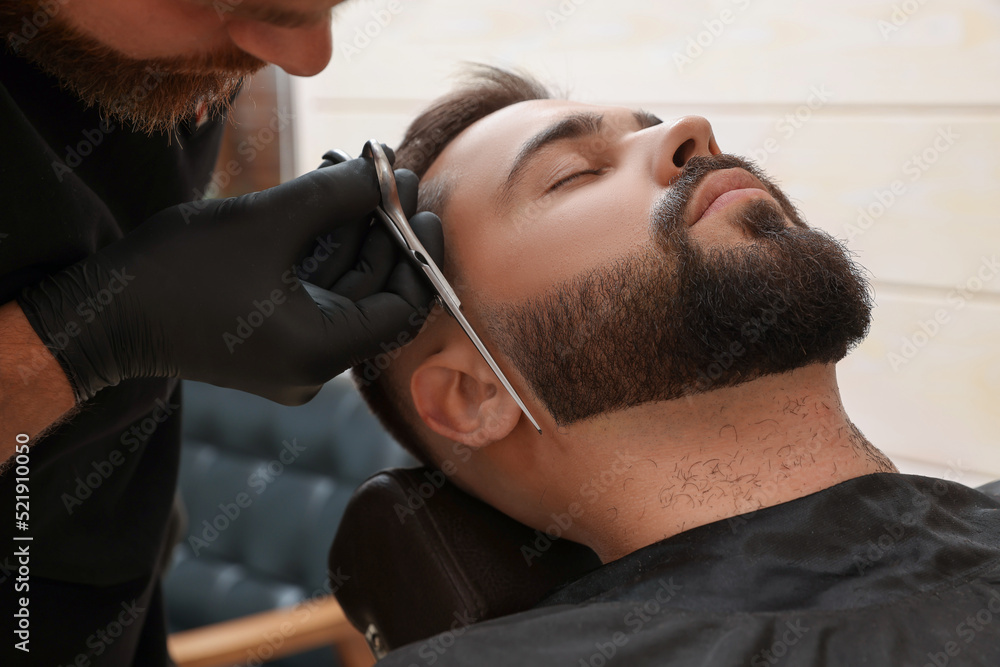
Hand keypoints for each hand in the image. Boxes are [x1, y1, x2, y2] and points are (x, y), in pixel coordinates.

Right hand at [16, 147, 443, 404]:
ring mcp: (294, 355)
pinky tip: (328, 201)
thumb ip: (335, 195)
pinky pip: (314, 294)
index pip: (404, 306)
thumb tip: (383, 171)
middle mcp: (317, 366)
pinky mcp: (272, 340)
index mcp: (324, 352)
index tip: (421, 201)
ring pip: (343, 289)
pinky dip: (323, 252)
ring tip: (360, 174)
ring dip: (353, 234)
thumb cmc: (178, 273)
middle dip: (385, 232)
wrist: (100, 317)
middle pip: (376, 295)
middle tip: (393, 174)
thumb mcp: (266, 222)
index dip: (420, 252)